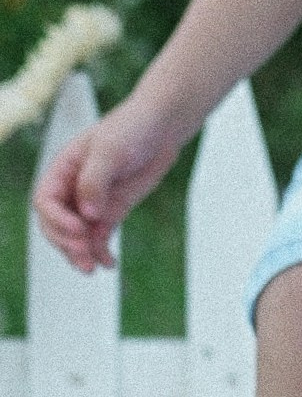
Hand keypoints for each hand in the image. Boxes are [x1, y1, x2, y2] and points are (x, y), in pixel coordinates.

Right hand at [33, 101, 180, 272]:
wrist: (161, 128)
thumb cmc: (132, 129)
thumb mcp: (110, 150)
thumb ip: (94, 181)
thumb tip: (88, 214)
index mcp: (62, 169)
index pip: (45, 202)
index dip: (57, 219)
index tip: (80, 227)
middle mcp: (72, 188)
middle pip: (56, 224)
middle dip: (66, 242)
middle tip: (84, 253)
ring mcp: (92, 202)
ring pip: (76, 235)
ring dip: (81, 253)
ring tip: (92, 268)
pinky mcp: (111, 211)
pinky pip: (99, 236)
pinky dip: (101, 251)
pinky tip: (108, 264)